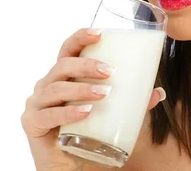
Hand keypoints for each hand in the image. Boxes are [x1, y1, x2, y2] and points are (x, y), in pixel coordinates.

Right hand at [21, 28, 164, 170]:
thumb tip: (159, 92)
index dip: (80, 37)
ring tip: (104, 93)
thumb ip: (133, 103)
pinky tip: (85, 112)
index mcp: (64, 76)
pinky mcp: (31, 123)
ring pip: (56, 88)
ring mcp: (36, 103)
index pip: (68, 49)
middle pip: (62, 65)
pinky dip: (68, 112)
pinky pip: (48, 114)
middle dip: (87, 65)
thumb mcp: (112, 114)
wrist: (69, 165)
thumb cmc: (88, 132)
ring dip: (81, 88)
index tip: (100, 33)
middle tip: (110, 71)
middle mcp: (47, 84)